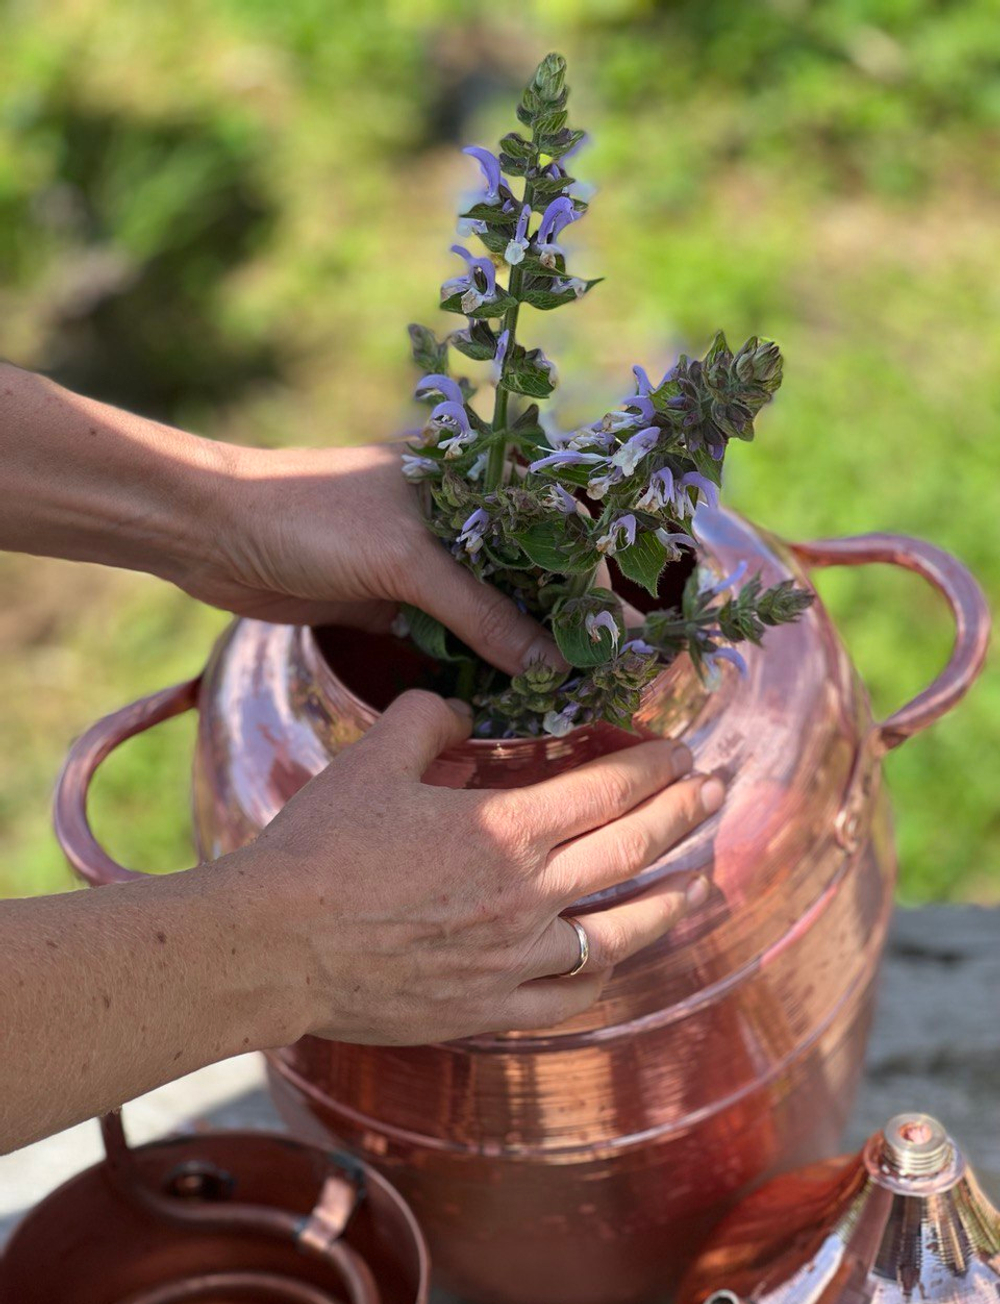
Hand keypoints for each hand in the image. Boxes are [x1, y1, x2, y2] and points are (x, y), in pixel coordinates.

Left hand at [186, 441, 563, 675]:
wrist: (212, 534)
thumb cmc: (312, 518)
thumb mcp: (407, 560)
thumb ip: (481, 612)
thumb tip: (553, 663)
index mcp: (469, 476)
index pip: (551, 520)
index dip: (587, 569)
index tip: (618, 623)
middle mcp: (454, 515)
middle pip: (523, 572)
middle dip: (555, 618)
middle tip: (595, 669)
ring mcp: (421, 560)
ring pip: (485, 608)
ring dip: (514, 646)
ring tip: (560, 689)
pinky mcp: (391, 600)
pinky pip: (446, 635)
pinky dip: (470, 662)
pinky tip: (502, 693)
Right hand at [243, 691, 722, 1043]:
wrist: (273, 946)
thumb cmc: (319, 849)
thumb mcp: (373, 760)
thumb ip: (428, 720)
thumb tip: (462, 710)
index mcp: (504, 829)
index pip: (606, 790)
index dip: (652, 766)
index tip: (679, 749)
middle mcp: (526, 895)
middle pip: (630, 851)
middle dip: (682, 815)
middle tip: (713, 791)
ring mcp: (513, 960)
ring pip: (618, 933)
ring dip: (666, 902)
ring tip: (696, 883)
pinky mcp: (487, 1009)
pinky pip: (567, 999)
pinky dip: (600, 977)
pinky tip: (613, 962)